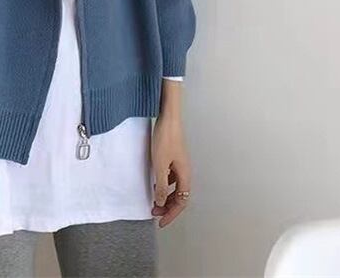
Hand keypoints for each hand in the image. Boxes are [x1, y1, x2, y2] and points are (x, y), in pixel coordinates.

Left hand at [151, 112, 191, 227]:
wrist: (168, 117)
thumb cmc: (165, 138)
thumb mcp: (160, 165)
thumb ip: (162, 186)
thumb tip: (162, 203)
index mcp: (185, 175)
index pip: (181, 202)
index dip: (171, 214)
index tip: (160, 222)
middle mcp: (185, 171)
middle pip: (180, 196)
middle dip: (168, 207)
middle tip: (154, 213)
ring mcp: (180, 163)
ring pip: (176, 187)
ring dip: (166, 196)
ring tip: (154, 201)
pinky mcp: (174, 157)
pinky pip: (172, 177)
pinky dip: (165, 185)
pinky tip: (156, 183)